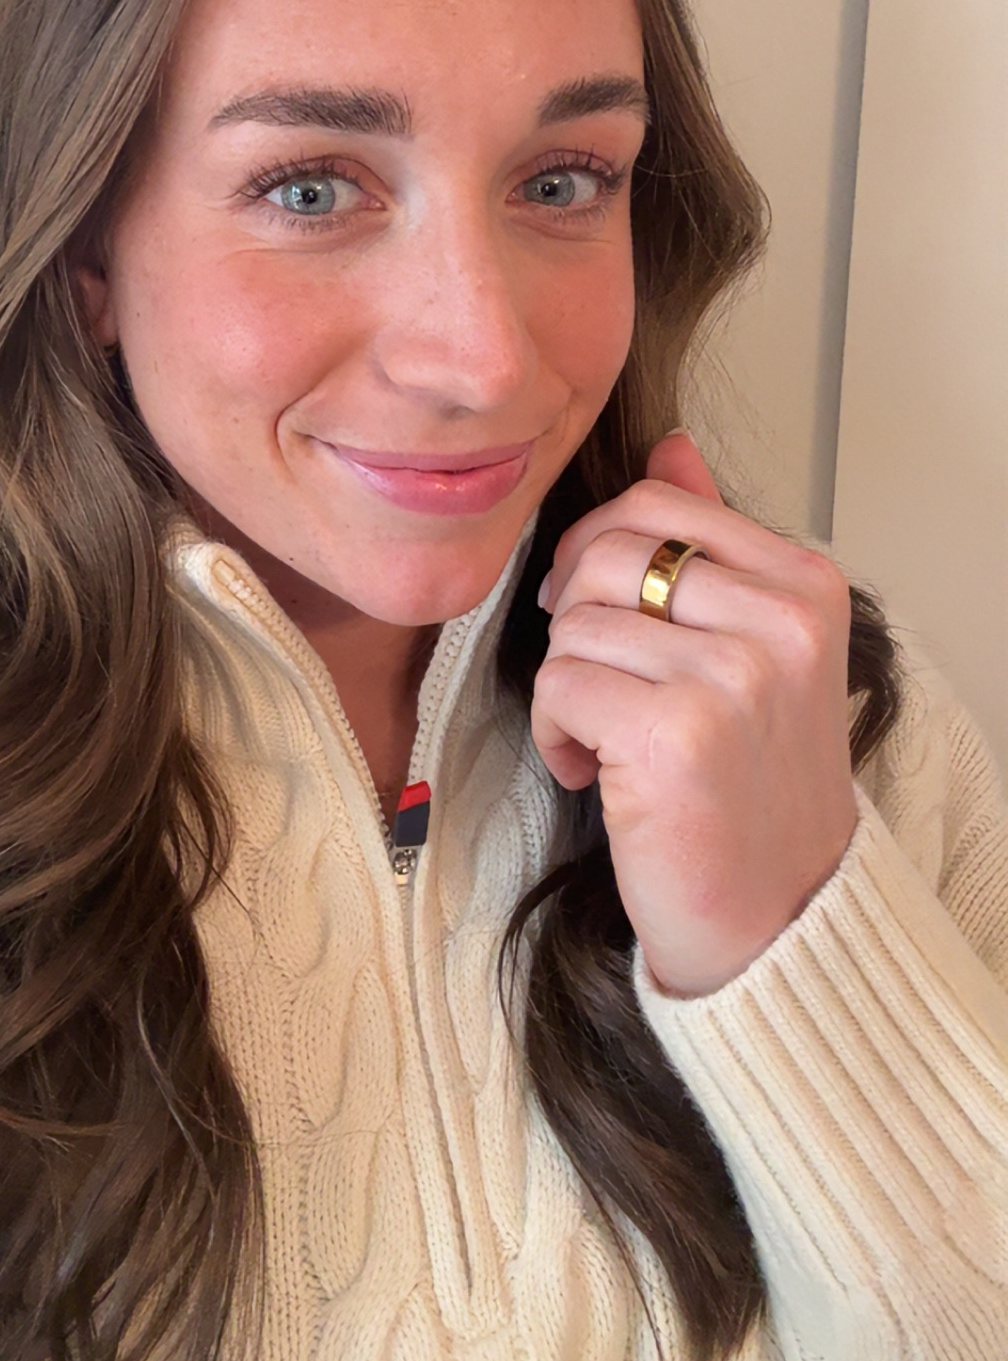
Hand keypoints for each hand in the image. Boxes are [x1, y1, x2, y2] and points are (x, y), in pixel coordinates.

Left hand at [532, 432, 857, 995]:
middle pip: (605, 554)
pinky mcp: (675, 735)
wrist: (775, 915)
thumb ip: (712, 543)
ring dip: (565, 687)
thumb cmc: (751, 783)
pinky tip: (593, 774)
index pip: (656, 503)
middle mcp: (780, 622)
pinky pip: (558, 685)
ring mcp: (733, 677)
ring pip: (573, 623)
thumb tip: (670, 445)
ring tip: (605, 739)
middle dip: (573, 616)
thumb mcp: (753, 646)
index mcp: (804, 584)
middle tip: (596, 680)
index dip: (597, 550)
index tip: (600, 610)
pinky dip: (555, 735)